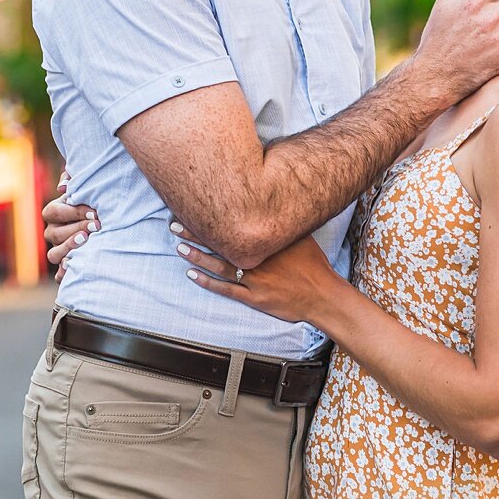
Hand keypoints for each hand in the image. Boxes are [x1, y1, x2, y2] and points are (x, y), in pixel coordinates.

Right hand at [43, 170, 97, 281]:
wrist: (108, 222)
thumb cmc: (97, 200)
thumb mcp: (87, 185)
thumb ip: (75, 180)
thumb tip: (63, 187)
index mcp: (54, 212)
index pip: (55, 212)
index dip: (73, 212)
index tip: (94, 213)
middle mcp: (52, 231)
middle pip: (55, 233)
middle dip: (76, 228)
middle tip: (96, 226)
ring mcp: (57, 250)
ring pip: (54, 254)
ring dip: (69, 248)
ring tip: (87, 241)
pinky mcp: (65, 266)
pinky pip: (60, 274)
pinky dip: (66, 273)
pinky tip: (77, 267)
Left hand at [173, 222, 345, 325]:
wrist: (323, 296)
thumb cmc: (314, 265)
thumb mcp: (302, 236)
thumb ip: (284, 222)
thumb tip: (273, 201)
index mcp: (268, 240)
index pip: (235, 224)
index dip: (212, 217)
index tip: (194, 206)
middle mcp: (259, 257)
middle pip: (222, 243)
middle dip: (197, 233)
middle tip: (175, 224)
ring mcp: (255, 279)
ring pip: (219, 266)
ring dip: (198, 256)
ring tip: (179, 247)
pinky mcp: (254, 297)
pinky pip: (227, 289)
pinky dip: (208, 283)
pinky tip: (192, 275)